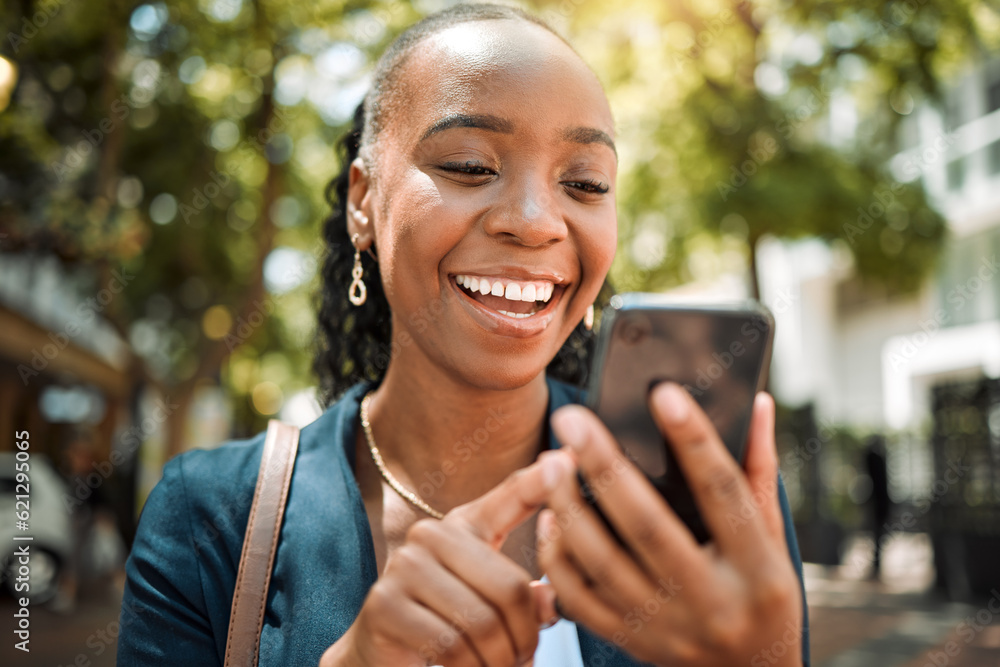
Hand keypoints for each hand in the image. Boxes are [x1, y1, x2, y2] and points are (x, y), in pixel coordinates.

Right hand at [320, 451, 570, 666]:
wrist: (379, 656)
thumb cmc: (445, 625)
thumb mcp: (490, 604)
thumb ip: (523, 596)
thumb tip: (551, 601)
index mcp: (463, 526)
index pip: (510, 497)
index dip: (540, 482)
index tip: (569, 457)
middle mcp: (430, 535)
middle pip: (509, 588)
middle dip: (525, 638)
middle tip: (525, 660)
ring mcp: (404, 566)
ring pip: (484, 622)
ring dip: (500, 661)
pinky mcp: (385, 605)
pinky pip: (452, 646)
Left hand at [537, 383, 802, 666]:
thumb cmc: (764, 597)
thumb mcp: (776, 540)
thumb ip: (759, 472)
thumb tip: (759, 404)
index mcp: (757, 569)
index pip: (723, 493)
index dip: (694, 440)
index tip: (662, 394)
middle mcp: (711, 602)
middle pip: (648, 526)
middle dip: (605, 467)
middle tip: (571, 420)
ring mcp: (667, 628)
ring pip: (604, 564)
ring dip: (569, 509)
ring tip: (552, 461)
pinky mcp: (633, 642)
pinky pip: (582, 601)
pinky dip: (559, 559)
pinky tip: (549, 518)